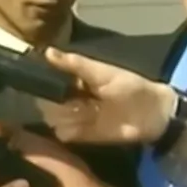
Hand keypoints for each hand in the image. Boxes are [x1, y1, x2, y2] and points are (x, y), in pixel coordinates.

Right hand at [37, 47, 176, 144]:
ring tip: (69, 114)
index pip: (51, 80)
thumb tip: (47, 51)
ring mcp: (78, 118)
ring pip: (55, 118)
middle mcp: (74, 100)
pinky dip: (64, 131)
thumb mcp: (102, 73)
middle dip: (48, 102)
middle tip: (53, 100)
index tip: (33, 80)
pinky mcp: (84, 135)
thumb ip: (76, 64)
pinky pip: (65, 134)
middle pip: (49, 102)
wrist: (153, 114)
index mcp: (77, 81)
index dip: (42, 81)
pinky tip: (69, 126)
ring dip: (57, 117)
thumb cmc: (130, 87)